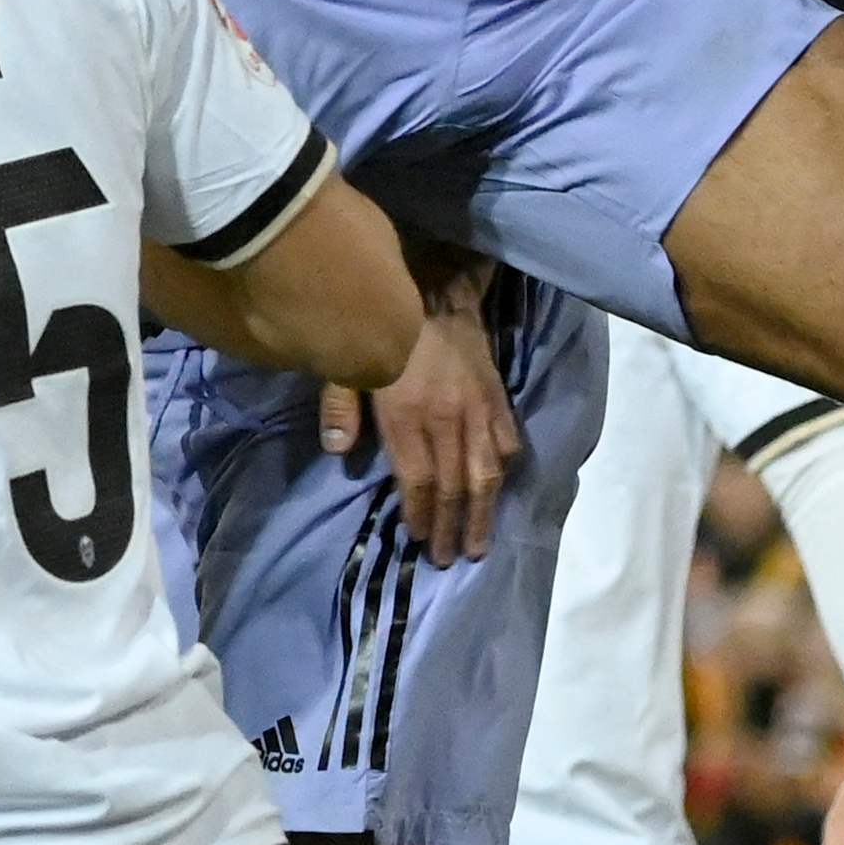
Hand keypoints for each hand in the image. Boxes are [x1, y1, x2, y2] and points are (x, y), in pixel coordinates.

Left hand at [320, 262, 518, 565]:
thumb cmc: (381, 328)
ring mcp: (476, 408)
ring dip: (485, 510)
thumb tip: (337, 451)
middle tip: (454, 557)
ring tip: (482, 541)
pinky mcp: (496, 394)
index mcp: (408, 416)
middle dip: (455, 526)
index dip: (422, 516)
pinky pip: (506, 440)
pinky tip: (499, 486)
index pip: (418, 481)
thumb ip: (340, 408)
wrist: (433, 288)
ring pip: (486, 471)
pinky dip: (504, 467)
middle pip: (455, 485)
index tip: (422, 541)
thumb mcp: (346, 364)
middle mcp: (447, 418)